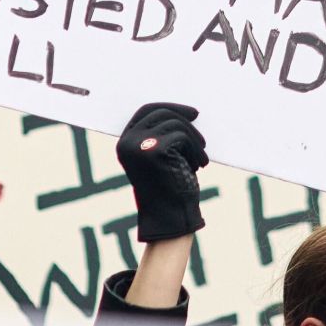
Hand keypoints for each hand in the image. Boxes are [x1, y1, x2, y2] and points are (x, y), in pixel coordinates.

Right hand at [117, 103, 208, 241]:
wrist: (169, 218)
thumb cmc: (168, 187)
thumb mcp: (159, 157)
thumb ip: (160, 134)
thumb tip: (184, 110)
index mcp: (124, 143)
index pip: (145, 111)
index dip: (169, 107)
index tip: (192, 112)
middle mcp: (126, 143)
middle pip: (161, 112)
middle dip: (185, 118)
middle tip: (201, 127)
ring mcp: (139, 146)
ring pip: (175, 123)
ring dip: (193, 138)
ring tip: (200, 156)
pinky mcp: (155, 150)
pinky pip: (182, 136)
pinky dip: (195, 149)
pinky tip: (198, 165)